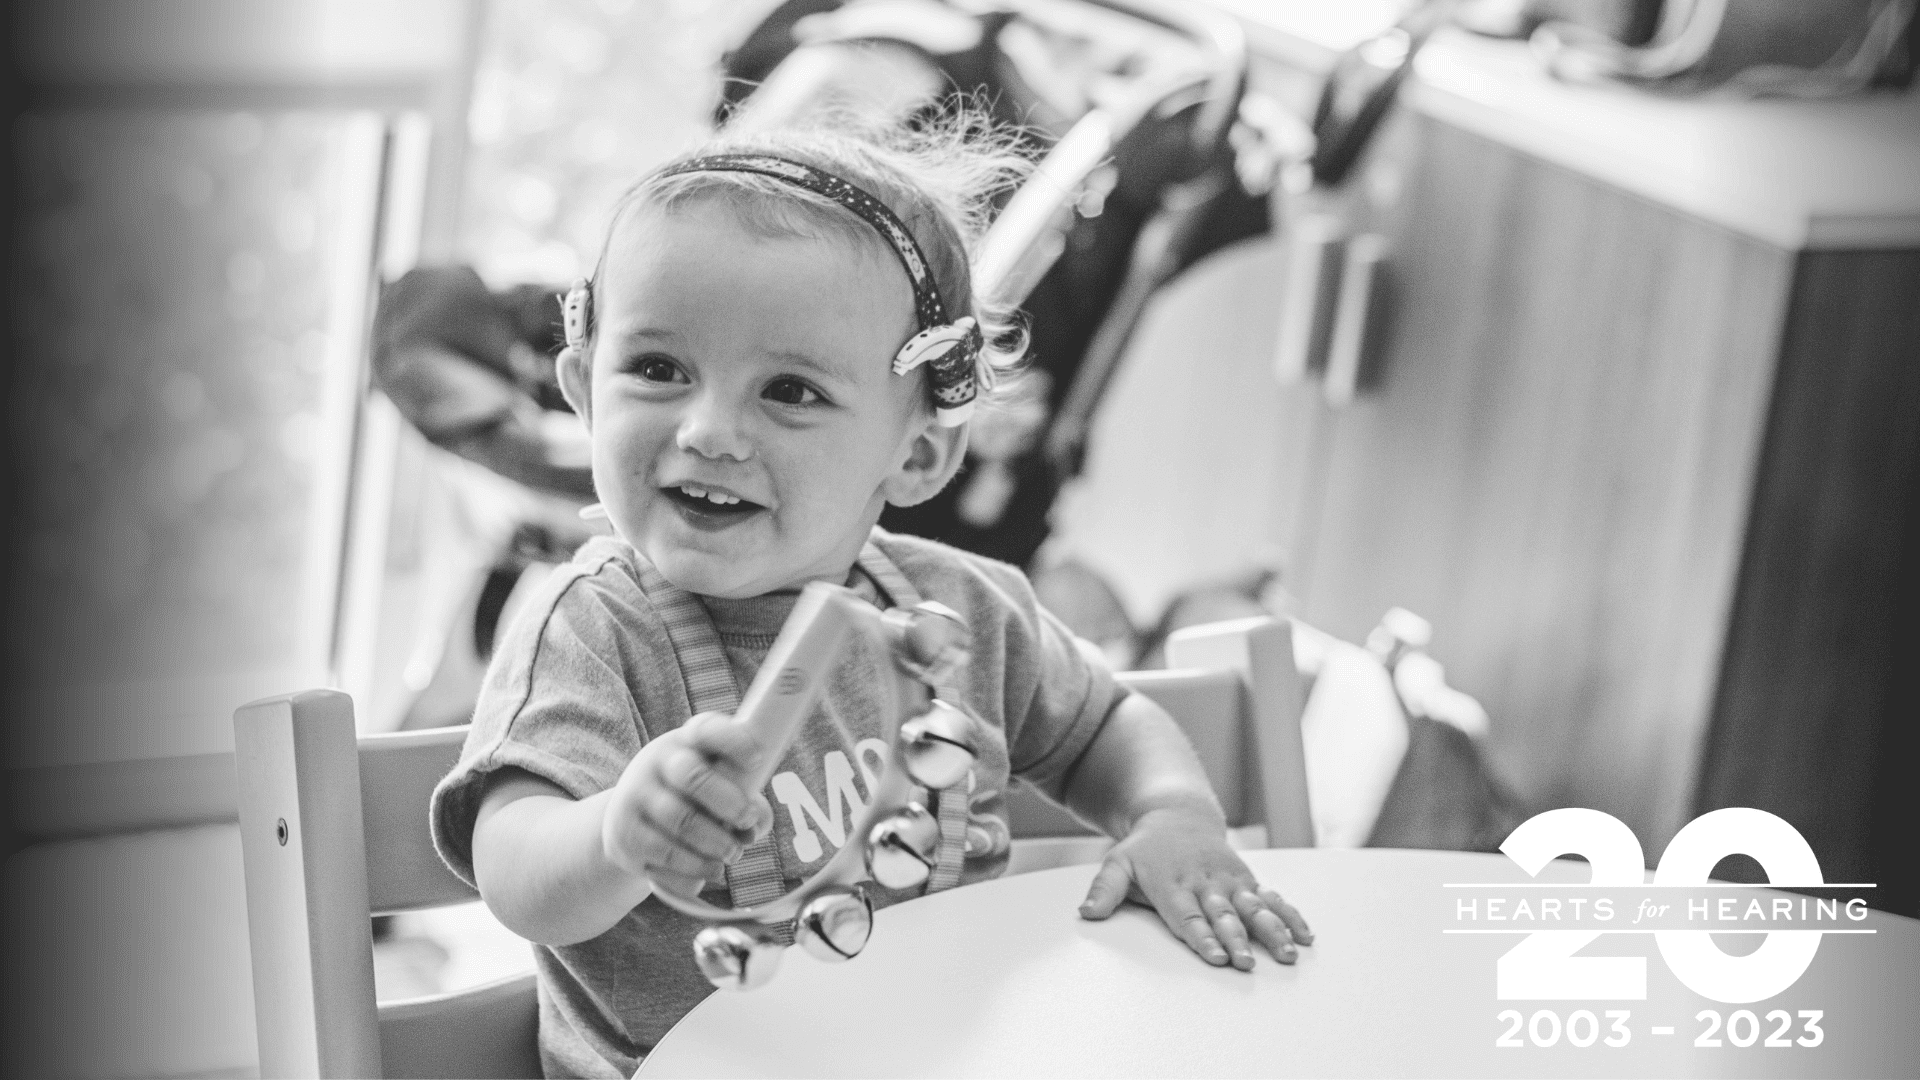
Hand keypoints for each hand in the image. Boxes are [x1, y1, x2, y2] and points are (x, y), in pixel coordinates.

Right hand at [602, 711, 773, 897]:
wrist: (628, 822)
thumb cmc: (689, 800)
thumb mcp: (713, 786)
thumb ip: (743, 800)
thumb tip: (752, 828)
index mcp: (684, 742)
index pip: (707, 730)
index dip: (734, 741)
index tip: (758, 759)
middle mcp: (654, 763)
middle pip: (693, 776)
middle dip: (729, 802)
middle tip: (747, 820)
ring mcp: (634, 798)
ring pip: (681, 822)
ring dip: (716, 843)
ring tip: (733, 853)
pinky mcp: (625, 835)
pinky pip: (666, 855)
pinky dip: (696, 867)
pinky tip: (712, 870)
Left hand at [1078, 806, 1313, 969]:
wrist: (1177, 815)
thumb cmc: (1145, 848)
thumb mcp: (1117, 862)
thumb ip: (1104, 889)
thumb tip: (1086, 912)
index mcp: (1173, 884)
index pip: (1188, 916)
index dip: (1202, 937)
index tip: (1215, 958)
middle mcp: (1204, 883)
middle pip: (1223, 916)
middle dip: (1237, 940)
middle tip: (1248, 963)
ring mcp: (1229, 881)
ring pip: (1253, 908)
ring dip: (1272, 930)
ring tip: (1288, 953)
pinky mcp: (1246, 880)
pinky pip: (1271, 898)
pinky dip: (1289, 915)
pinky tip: (1305, 936)